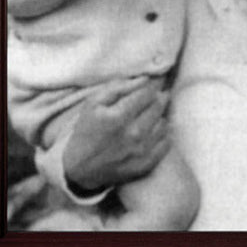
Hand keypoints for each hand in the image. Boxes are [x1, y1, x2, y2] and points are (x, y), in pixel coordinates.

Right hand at [63, 77, 169, 191]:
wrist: (80, 169)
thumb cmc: (86, 131)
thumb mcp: (94, 103)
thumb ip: (118, 87)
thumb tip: (144, 78)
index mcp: (119, 117)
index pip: (148, 92)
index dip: (155, 82)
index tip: (157, 77)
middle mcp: (134, 134)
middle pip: (159, 105)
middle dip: (158, 96)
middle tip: (152, 94)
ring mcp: (142, 151)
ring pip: (164, 122)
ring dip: (159, 114)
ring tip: (148, 113)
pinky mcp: (147, 164)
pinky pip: (166, 142)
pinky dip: (162, 132)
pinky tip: (152, 129)